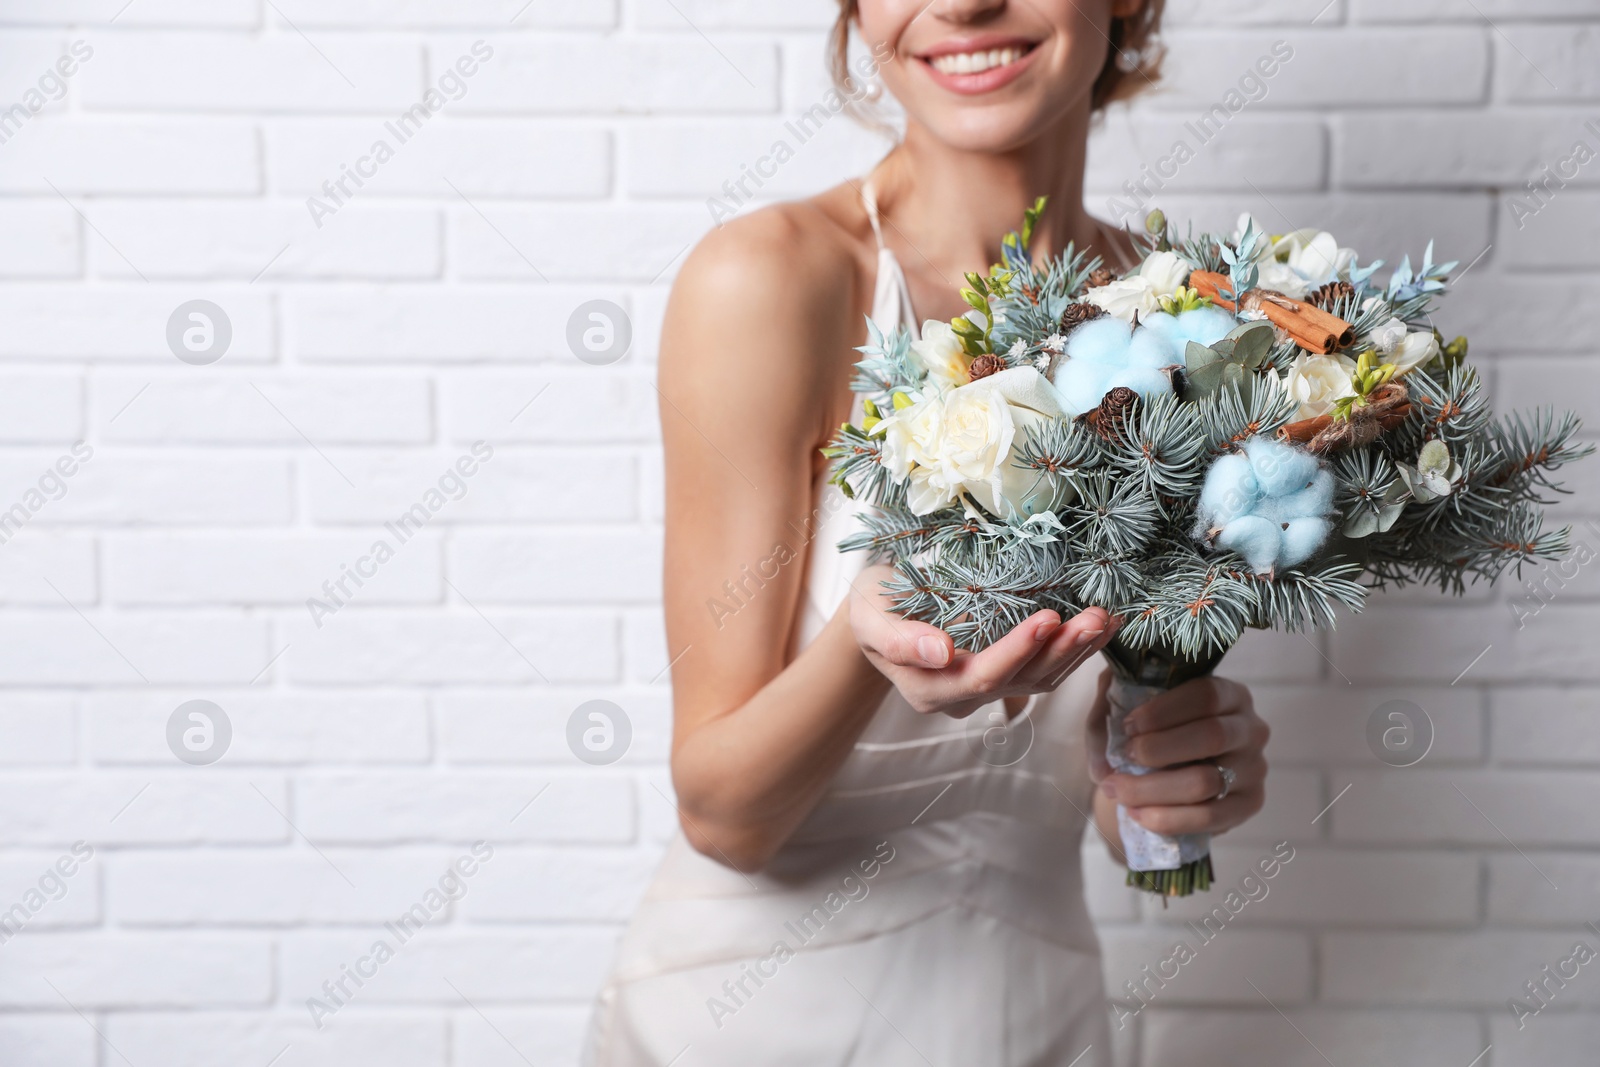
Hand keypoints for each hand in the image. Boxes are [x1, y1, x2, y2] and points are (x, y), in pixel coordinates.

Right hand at [849, 563, 1118, 718]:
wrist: (878, 614)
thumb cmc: (872, 607)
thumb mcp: (870, 615)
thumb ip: (898, 639)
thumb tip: (940, 653)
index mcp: (929, 690)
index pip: (981, 676)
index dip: (1017, 651)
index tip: (1047, 619)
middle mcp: (962, 698)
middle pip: (1021, 682)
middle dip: (1061, 651)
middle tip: (1094, 618)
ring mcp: (987, 690)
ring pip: (1041, 680)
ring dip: (1078, 652)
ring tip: (1107, 619)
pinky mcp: (1007, 675)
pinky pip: (1047, 670)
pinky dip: (1076, 649)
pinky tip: (1103, 627)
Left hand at [1085, 674, 1267, 835]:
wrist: (1168, 774)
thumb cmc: (1152, 732)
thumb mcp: (1129, 706)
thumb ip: (1110, 706)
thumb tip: (1104, 743)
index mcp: (1228, 694)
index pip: (1204, 695)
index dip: (1162, 712)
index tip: (1127, 726)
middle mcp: (1250, 728)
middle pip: (1211, 736)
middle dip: (1156, 750)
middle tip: (1122, 758)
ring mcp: (1254, 768)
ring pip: (1206, 782)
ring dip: (1152, 789)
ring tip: (1117, 790)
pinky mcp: (1249, 804)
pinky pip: (1209, 817)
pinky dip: (1167, 818)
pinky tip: (1137, 813)